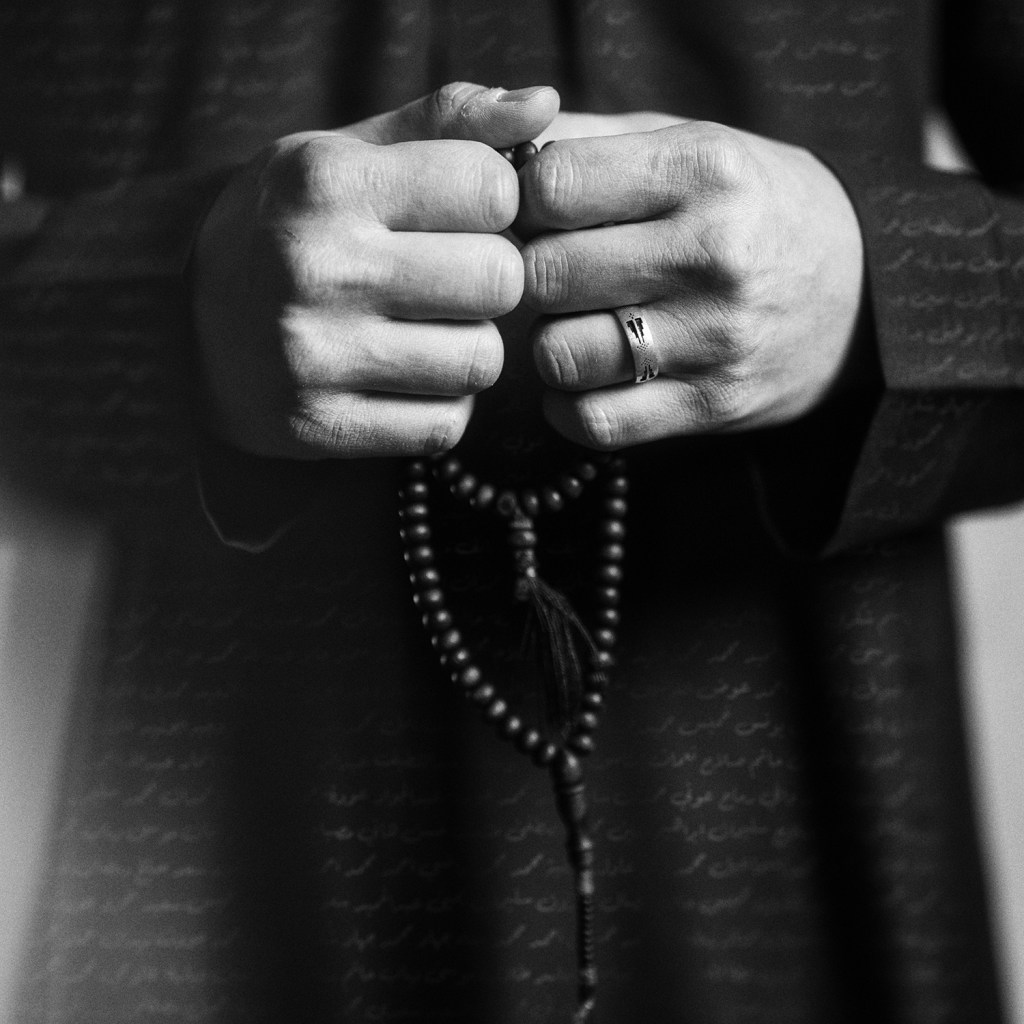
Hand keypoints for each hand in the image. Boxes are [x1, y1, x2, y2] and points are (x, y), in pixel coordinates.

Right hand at [191, 82, 558, 458]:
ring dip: (469, 347)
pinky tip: (403, 380)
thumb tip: (544, 103)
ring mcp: (315, 358)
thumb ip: (446, 123)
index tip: (463, 216)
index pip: (493, 189)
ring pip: (481, 361)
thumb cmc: (287, 227)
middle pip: (500, 280)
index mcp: (326, 183)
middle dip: (492, 279)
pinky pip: (446, 425)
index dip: (497, 204)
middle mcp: (317, 269)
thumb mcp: (346, 155)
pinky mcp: (321, 428)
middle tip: (452, 281)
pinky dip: (442, 404)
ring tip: (424, 331)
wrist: (183, 331)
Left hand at [515, 118, 867, 449]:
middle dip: (530, 277)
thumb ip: (593, 141)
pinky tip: (584, 378)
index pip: (551, 187)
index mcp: (704, 169)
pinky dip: (568, 405)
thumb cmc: (750, 208)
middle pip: (545, 274)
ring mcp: (715, 338)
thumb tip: (498, 155)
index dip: (523, 204)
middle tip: (554, 275)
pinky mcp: (711, 405)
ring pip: (559, 355)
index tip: (539, 216)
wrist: (858, 293)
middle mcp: (713, 253)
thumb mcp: (693, 146)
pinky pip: (593, 422)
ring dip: (549, 344)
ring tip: (576, 325)